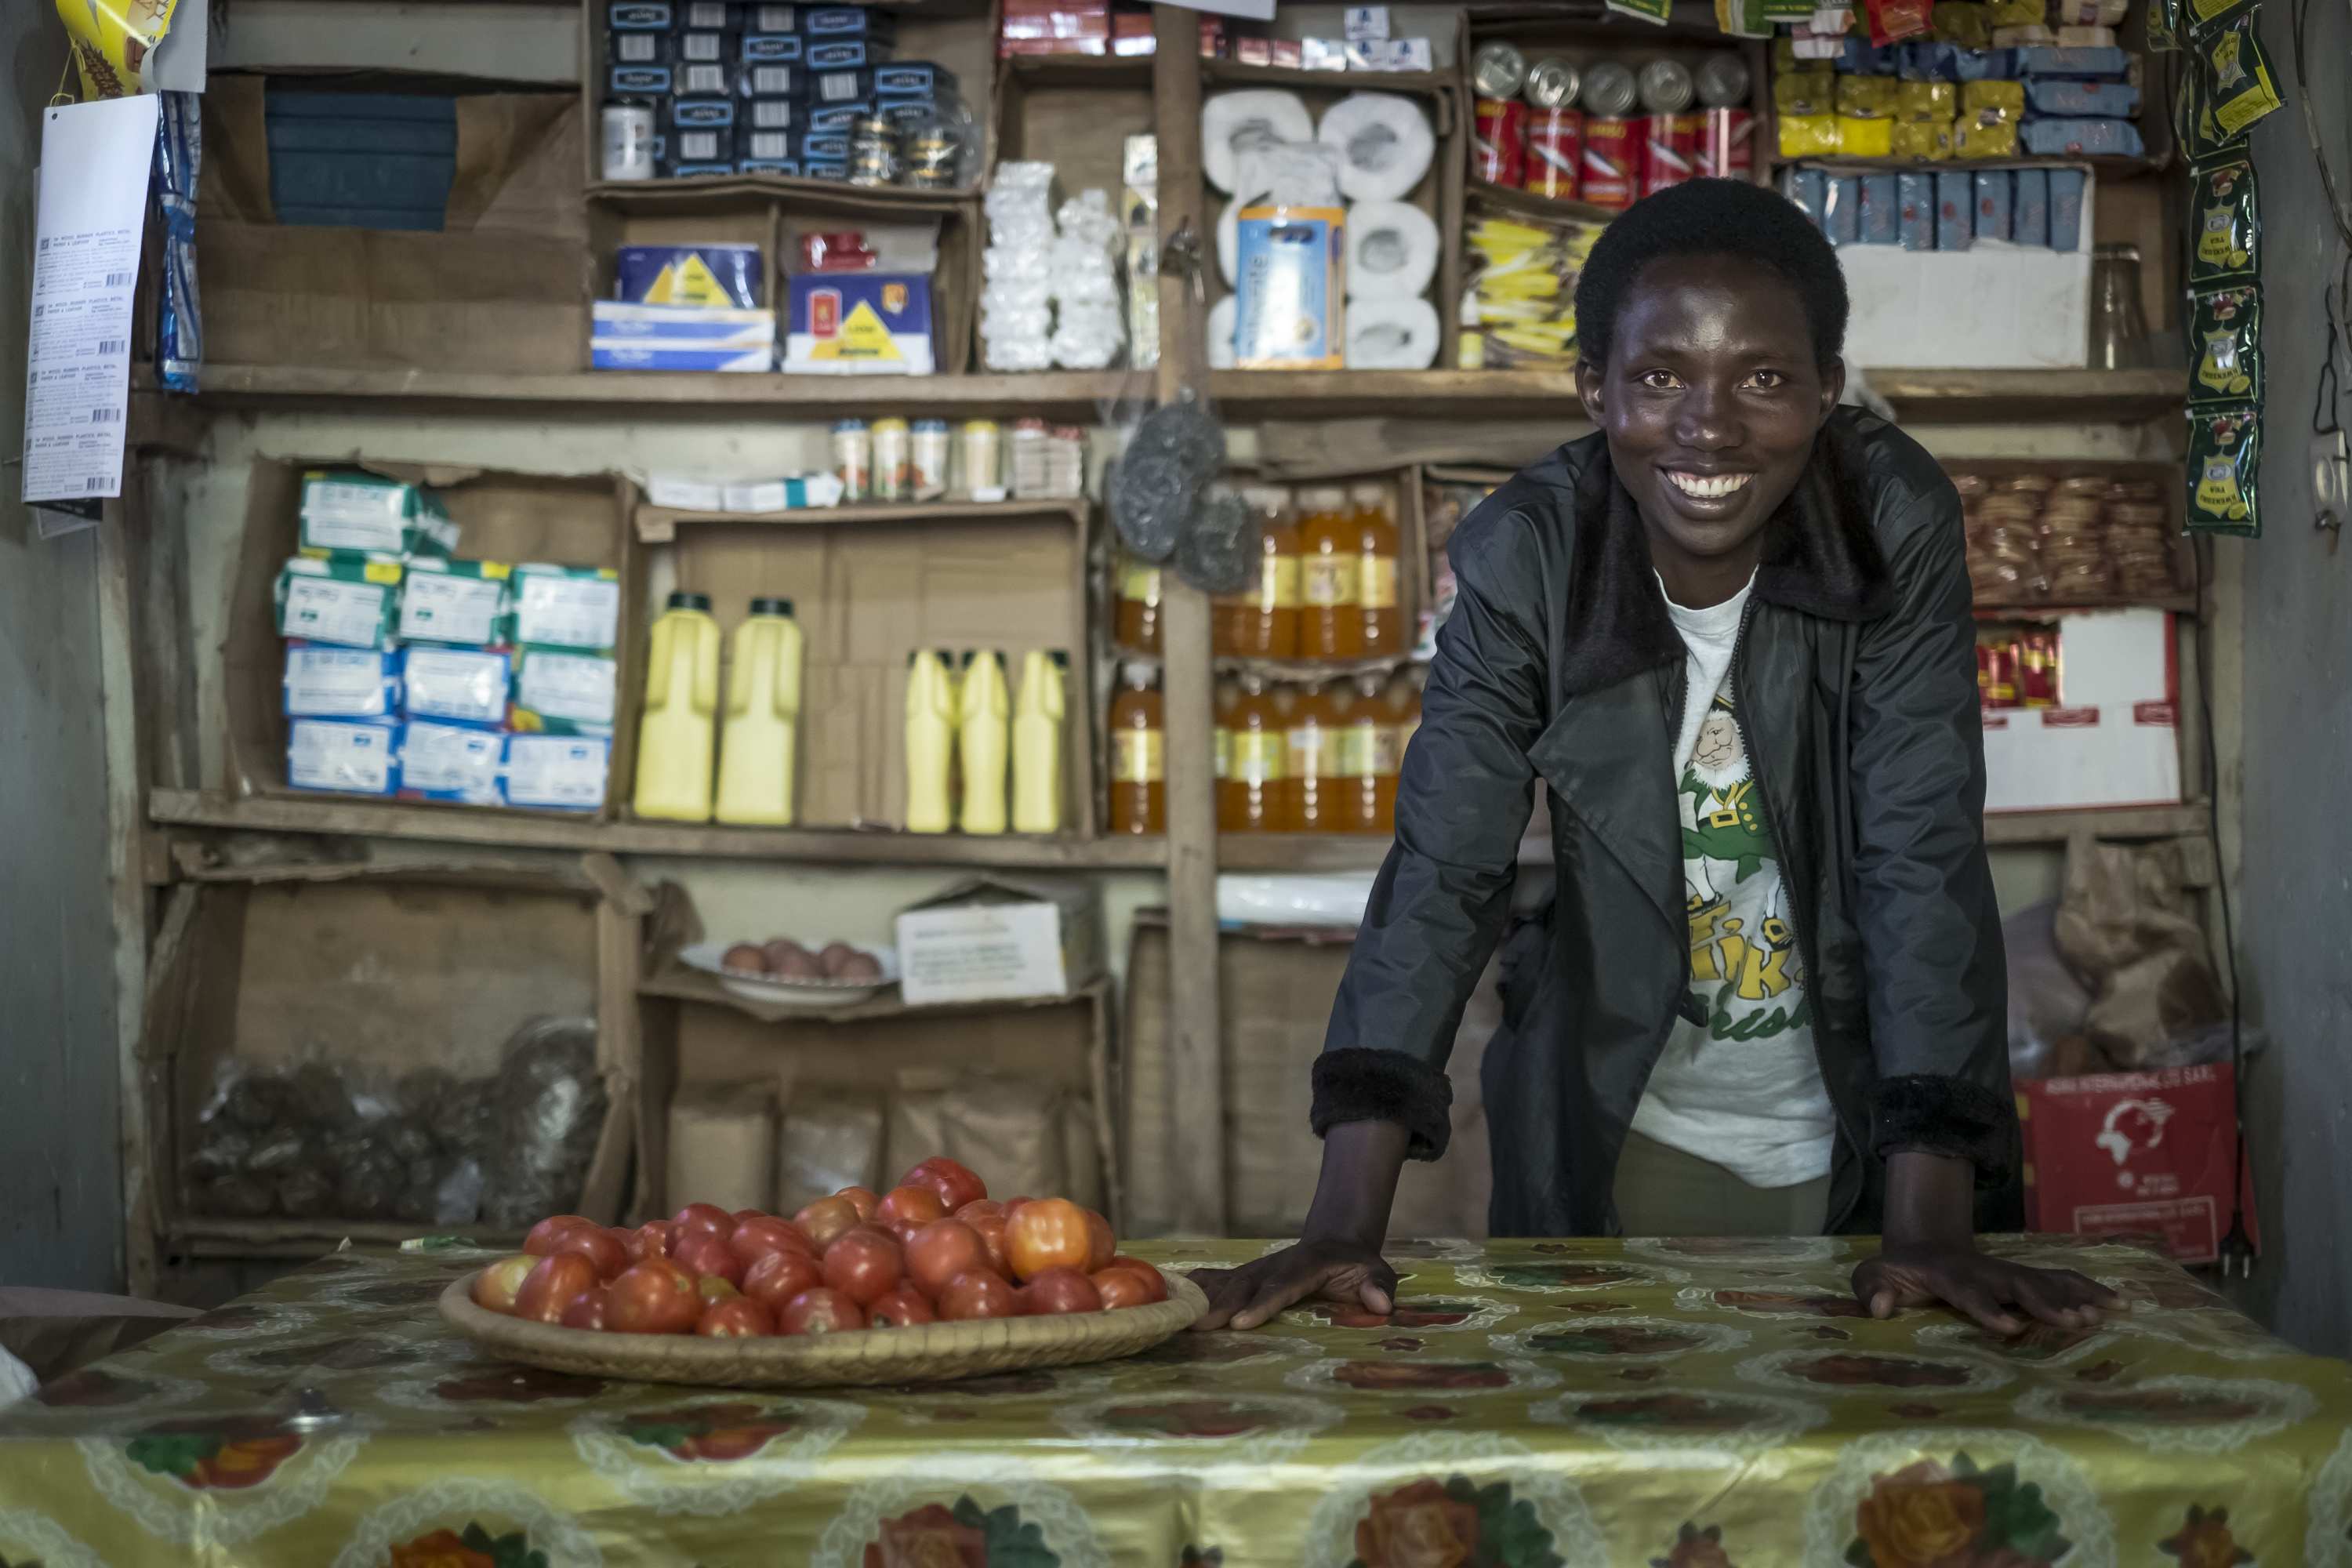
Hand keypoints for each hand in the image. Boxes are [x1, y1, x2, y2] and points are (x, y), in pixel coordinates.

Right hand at [1188, 1237, 1399, 1330]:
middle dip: (1223, 1305)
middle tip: (1199, 1325)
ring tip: (1179, 1317)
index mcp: (1307, 1265)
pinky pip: (1218, 1278)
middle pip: (1247, 1285)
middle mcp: (1275, 1264)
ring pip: (1228, 1282)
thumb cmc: (1357, 1267)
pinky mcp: (1246, 1275)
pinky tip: (1171, 1293)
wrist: (1336, 1244)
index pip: (1284, 1286)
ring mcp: (1257, 1268)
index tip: (1242, 1322)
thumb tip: (1381, 1305)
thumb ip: (1379, 1287)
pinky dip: (1195, 1285)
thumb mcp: (1377, 1272)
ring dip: (1203, 1298)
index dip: (1263, 1303)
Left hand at [1852, 1245, 2122, 1335]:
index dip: (1988, 1308)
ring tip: (2105, 1312)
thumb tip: (1880, 1308)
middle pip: (2018, 1286)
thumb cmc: (1899, 1270)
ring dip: (2075, 1295)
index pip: (1969, 1292)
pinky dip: (2090, 1289)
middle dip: (2045, 1302)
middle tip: (2074, 1320)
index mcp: (1949, 1275)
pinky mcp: (2025, 1277)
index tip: (2010, 1327)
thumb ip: (1873, 1289)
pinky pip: (2061, 1280)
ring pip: (2045, 1281)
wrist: (1925, 1245)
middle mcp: (1985, 1271)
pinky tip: (2120, 1302)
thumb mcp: (1875, 1275)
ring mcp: (2008, 1272)